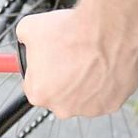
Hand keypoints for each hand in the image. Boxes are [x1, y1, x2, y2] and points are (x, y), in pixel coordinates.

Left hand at [15, 7, 137, 118]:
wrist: (107, 28)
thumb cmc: (70, 30)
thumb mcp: (28, 28)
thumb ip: (24, 41)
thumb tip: (26, 40)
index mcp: (38, 94)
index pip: (34, 86)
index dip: (41, 71)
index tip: (48, 62)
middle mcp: (63, 108)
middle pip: (59, 95)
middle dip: (63, 79)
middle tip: (70, 58)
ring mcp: (90, 109)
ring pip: (83, 96)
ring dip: (85, 81)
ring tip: (89, 58)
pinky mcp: (113, 104)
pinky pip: (106, 94)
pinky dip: (105, 82)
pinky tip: (105, 64)